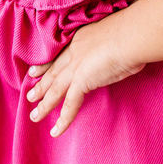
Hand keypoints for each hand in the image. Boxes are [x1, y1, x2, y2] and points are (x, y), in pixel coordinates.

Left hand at [26, 21, 143, 136]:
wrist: (132, 34)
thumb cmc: (133, 32)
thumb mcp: (116, 35)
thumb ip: (111, 45)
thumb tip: (118, 53)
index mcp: (82, 37)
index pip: (60, 54)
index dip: (46, 65)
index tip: (33, 71)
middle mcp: (75, 51)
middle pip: (54, 71)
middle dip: (41, 84)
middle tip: (29, 94)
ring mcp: (76, 66)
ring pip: (55, 89)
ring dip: (44, 104)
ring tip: (34, 115)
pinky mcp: (82, 81)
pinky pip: (70, 104)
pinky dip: (63, 119)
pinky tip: (55, 131)